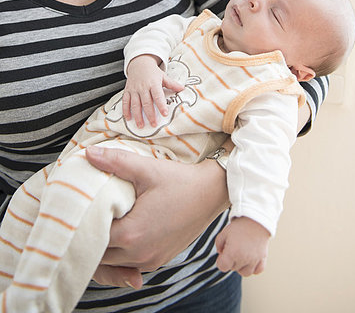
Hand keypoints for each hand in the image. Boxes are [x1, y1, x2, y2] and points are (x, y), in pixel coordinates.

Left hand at [86, 145, 229, 287]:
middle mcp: (140, 254)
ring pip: (113, 263)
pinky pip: (129, 264)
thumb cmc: (180, 181)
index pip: (91, 237)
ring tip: (101, 223)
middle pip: (99, 256)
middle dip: (89, 237)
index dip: (81, 223)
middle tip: (84, 214)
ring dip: (104, 247)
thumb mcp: (147, 168)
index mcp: (132, 234)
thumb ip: (115, 162)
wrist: (212, 192)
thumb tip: (88, 154)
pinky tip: (120, 232)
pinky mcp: (159, 260)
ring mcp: (151, 261)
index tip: (78, 207)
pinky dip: (120, 253)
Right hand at [123, 55, 183, 126]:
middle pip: (146, 102)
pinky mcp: (128, 91)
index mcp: (153, 83)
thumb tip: (182, 88)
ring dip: (137, 115)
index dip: (161, 105)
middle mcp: (143, 87)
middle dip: (150, 114)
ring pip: (135, 104)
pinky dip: (126, 110)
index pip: (158, 95)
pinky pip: (126, 101)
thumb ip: (172, 84)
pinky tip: (128, 118)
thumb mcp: (163, 76)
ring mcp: (134, 89)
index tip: (164, 113)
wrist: (139, 63)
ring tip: (141, 125)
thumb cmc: (153, 72)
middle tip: (153, 124)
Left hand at [215, 217, 270, 276]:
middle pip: (233, 268)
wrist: (256, 219)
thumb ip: (219, 245)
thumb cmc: (239, 226)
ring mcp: (254, 260)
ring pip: (245, 273)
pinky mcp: (263, 258)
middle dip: (231, 260)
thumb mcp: (224, 233)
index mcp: (232, 253)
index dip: (221, 260)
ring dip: (242, 266)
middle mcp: (243, 259)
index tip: (224, 252)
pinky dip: (254, 267)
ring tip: (242, 254)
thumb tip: (221, 254)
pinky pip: (257, 270)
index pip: (222, 267)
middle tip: (234, 247)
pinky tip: (251, 258)